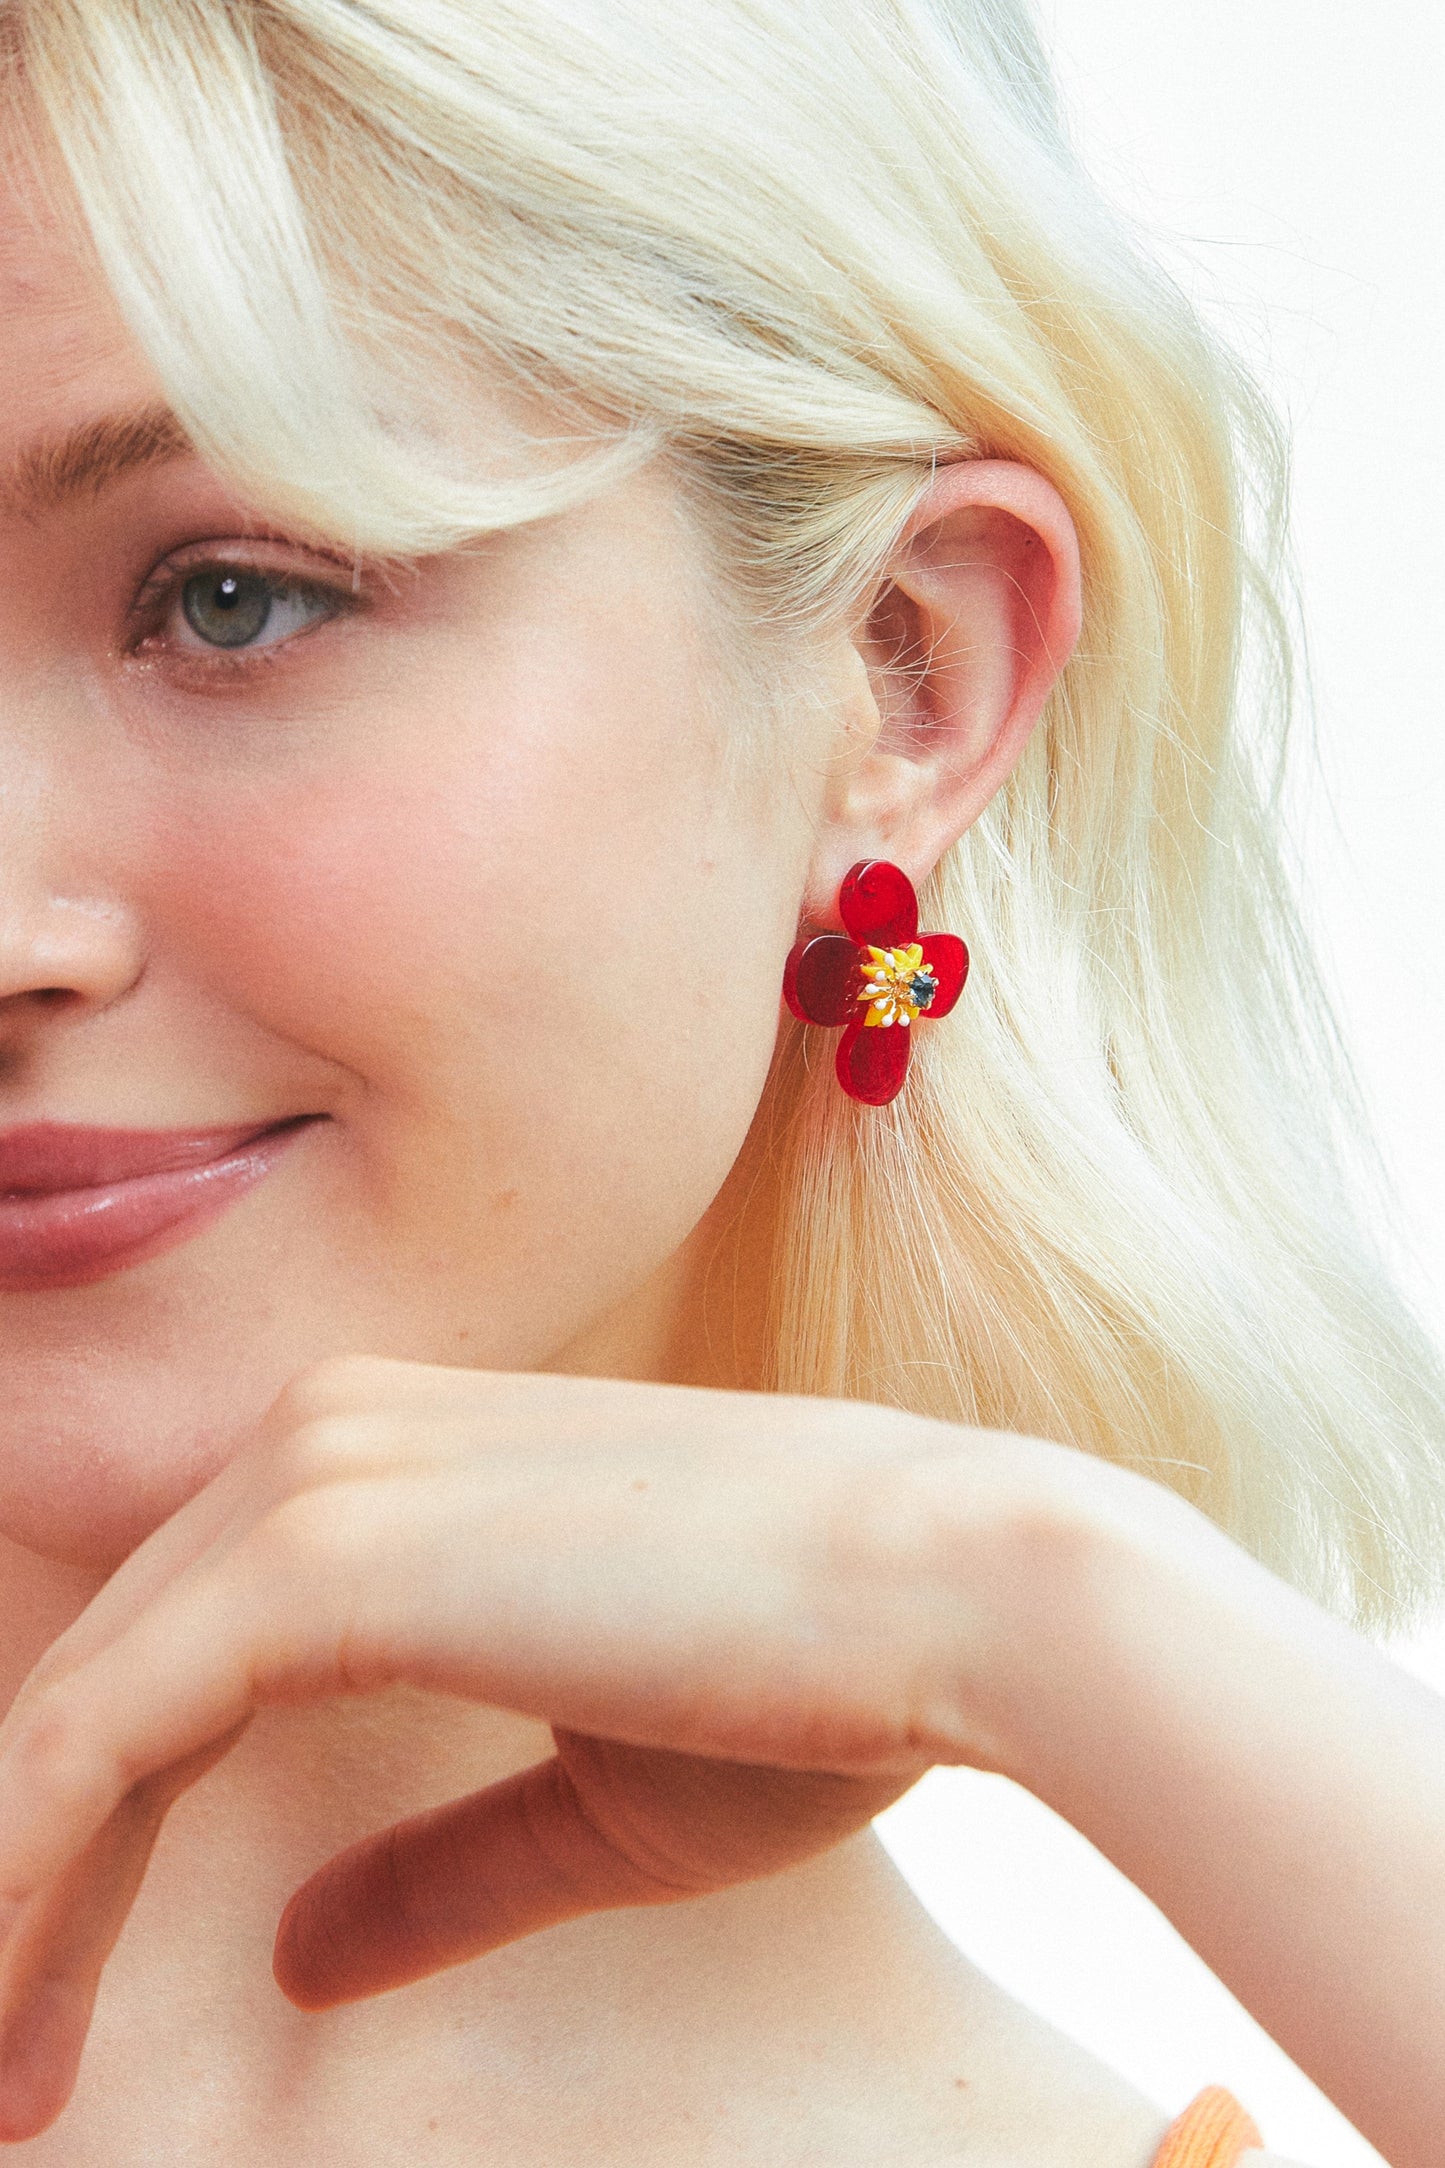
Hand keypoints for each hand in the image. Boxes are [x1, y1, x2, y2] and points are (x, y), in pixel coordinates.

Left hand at [0, 1358, 1034, 2139]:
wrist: (960, 1593)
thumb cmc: (809, 1688)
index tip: (60, 2010)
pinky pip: (97, 1736)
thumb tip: (291, 1952)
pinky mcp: (321, 1556)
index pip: (185, 1660)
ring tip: (1, 2084)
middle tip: (6, 2078)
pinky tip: (17, 2013)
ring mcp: (317, 1479)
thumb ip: (430, 1867)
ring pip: (80, 1712)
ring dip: (14, 1903)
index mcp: (389, 1466)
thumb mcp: (587, 1805)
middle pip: (112, 1686)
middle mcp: (327, 1437)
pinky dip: (29, 1878)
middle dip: (39, 1887)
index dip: (100, 1845)